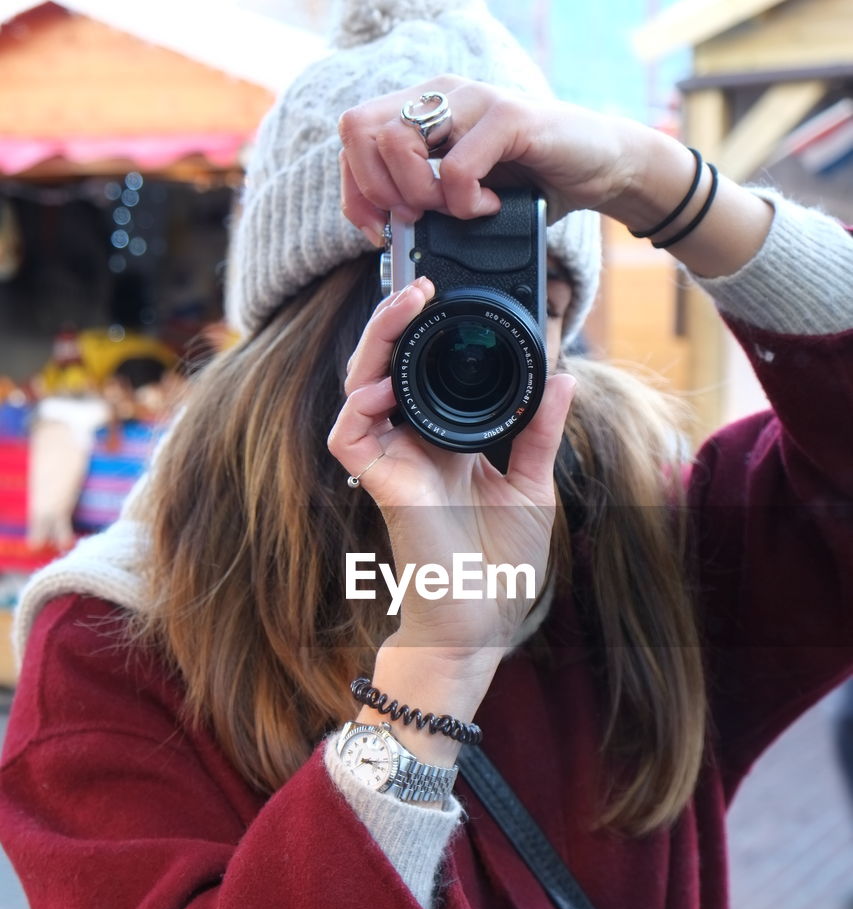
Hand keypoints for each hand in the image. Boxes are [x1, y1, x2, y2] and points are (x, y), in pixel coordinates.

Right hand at [326, 277, 575, 661]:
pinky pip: (349, 436)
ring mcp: (392, 463)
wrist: (481, 623)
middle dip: (395, 321)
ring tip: (406, 305)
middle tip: (422, 285)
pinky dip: (359, 406)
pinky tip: (383, 385)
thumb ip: (539, 431)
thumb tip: (560, 376)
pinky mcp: (380, 486)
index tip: (452, 297)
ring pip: (360, 387)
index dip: (428, 333)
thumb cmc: (501, 567)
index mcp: (445, 442)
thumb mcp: (533, 487)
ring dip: (376, 343)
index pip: (424, 372)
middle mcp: (412, 445)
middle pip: (386, 367)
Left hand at [339, 74, 637, 238]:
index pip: (352, 133)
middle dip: (378, 190)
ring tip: (459, 209)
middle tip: (420, 218)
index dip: (355, 189)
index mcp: (423, 108)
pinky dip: (466, 203)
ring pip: (398, 142)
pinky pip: (456, 167)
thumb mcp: (463, 193)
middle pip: (359, 130)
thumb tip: (384, 232)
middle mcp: (441, 93)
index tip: (381, 230)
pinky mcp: (508, 115)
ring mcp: (473, 99)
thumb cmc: (533, 182)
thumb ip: (423, 197)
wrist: (603, 166)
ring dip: (420, 194)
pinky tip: (492, 206)